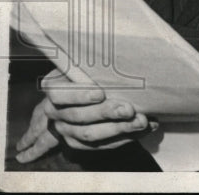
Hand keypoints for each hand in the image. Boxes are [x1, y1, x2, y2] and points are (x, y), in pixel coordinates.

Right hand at [15, 69, 154, 163]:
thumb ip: (92, 63)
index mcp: (54, 89)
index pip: (59, 94)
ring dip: (119, 129)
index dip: (79, 95)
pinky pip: (101, 146)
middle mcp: (56, 113)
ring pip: (90, 135)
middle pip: (79, 117)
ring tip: (142, 121)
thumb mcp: (82, 63)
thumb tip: (120, 52)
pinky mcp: (79, 144)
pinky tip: (145, 129)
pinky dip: (125, 138)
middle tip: (129, 109)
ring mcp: (66, 131)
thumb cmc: (86, 72)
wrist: (75, 96)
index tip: (101, 93)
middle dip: (106, 113)